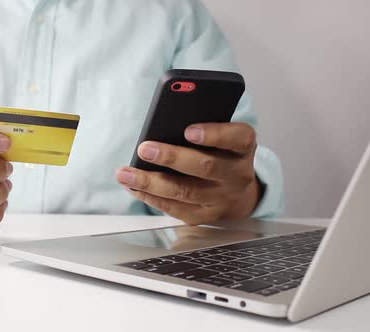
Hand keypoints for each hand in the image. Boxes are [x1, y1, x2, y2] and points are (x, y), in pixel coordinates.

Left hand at [116, 122, 261, 224]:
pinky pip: (175, 208)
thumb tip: (164, 124)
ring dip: (151, 182)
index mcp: (243, 147)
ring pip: (185, 192)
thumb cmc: (220, 153)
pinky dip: (151, 197)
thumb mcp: (221, 136)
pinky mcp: (205, 216)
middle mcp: (237, 175)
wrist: (236, 192)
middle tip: (144, 149)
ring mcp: (222, 199)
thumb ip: (202, 126)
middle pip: (206, 167)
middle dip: (172, 158)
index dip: (215, 134)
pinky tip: (133, 187)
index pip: (238, 138)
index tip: (188, 130)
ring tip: (126, 173)